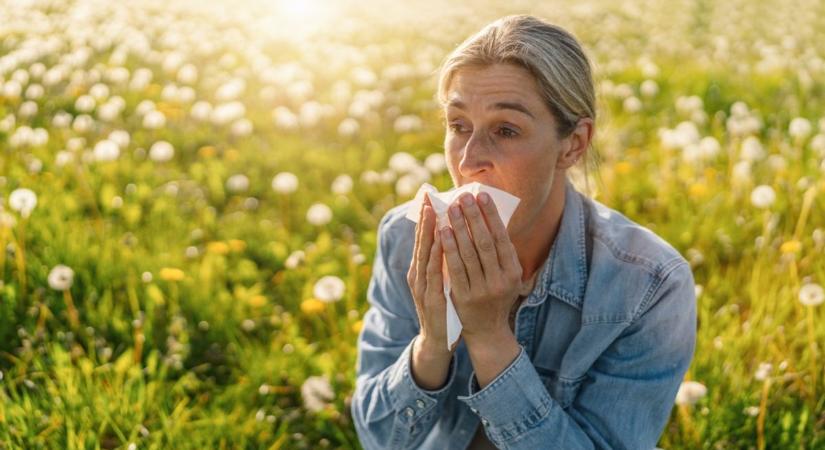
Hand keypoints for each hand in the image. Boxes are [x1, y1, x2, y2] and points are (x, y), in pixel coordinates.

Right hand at [407, 193, 455, 352]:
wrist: (437, 341)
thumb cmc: (444, 308)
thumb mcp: (442, 280)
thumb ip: (443, 260)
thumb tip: (453, 235)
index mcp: (421, 268)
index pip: (423, 238)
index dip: (425, 216)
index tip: (428, 195)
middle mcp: (417, 274)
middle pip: (420, 241)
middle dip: (425, 217)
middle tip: (427, 195)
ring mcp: (421, 286)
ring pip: (425, 253)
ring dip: (429, 232)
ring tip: (433, 210)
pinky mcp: (430, 298)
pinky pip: (434, 273)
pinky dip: (436, 256)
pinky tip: (441, 242)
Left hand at [439, 191, 522, 342]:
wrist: (488, 330)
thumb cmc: (495, 294)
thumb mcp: (506, 275)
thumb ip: (500, 252)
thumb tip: (490, 217)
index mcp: (513, 271)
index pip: (501, 237)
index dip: (491, 215)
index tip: (481, 196)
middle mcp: (501, 280)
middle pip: (485, 242)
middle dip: (473, 217)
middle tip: (463, 197)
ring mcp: (483, 290)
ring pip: (469, 253)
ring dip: (459, 229)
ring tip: (451, 209)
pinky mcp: (465, 297)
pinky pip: (455, 268)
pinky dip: (449, 248)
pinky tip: (443, 232)